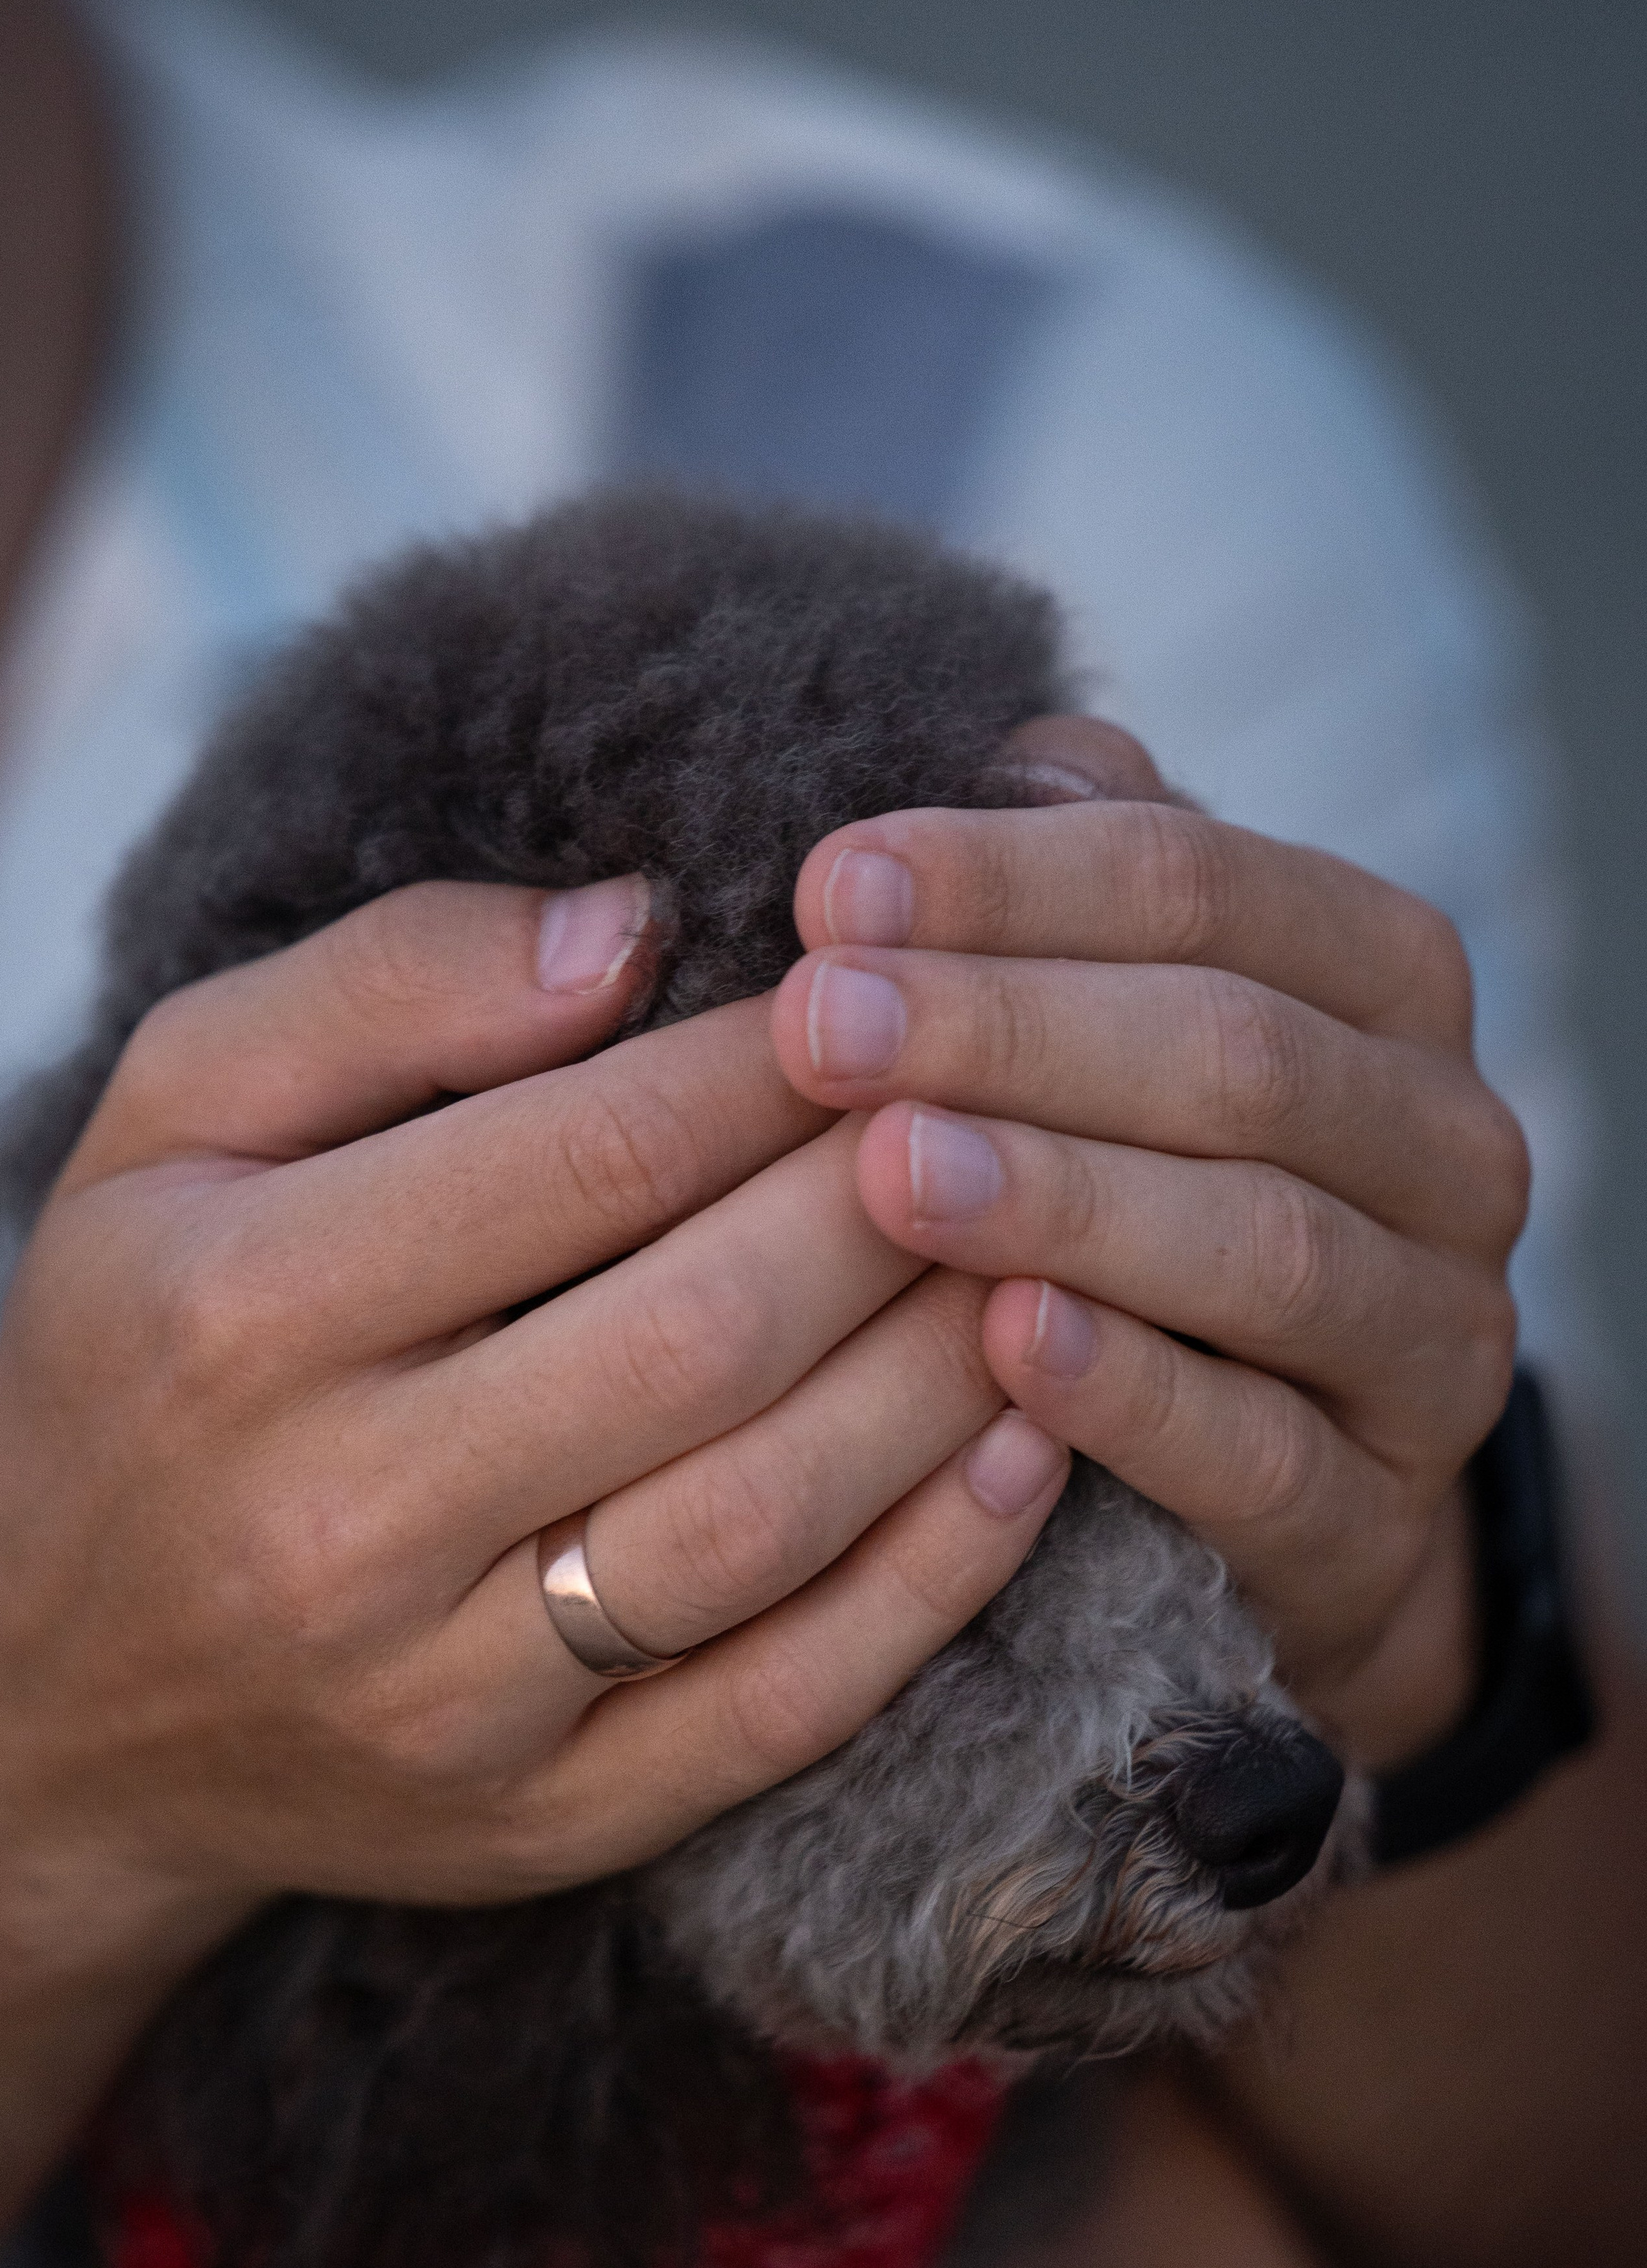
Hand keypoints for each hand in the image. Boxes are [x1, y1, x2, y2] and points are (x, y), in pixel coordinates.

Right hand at [0, 875, 1066, 1957]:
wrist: (49, 1693)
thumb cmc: (138, 1345)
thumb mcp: (173, 1115)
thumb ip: (385, 985)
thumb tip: (632, 924)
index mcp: (244, 1310)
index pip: (592, 1153)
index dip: (783, 1061)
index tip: (888, 987)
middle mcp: (342, 1519)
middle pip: (707, 1332)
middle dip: (891, 1202)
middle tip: (1006, 1104)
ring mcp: (451, 1699)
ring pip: (769, 1521)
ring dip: (943, 1372)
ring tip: (1043, 1252)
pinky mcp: (544, 1823)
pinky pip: (788, 1704)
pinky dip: (935, 1575)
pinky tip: (1022, 1447)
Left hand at [770, 722, 1527, 1763]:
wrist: (1294, 1473)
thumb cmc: (1166, 1196)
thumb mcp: (1139, 1026)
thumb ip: (1094, 892)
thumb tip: (1016, 751)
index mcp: (1386, 984)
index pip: (1206, 886)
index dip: (1010, 880)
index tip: (828, 887)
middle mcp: (1445, 1146)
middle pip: (1236, 1054)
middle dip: (1012, 1031)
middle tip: (822, 1025)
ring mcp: (1434, 1337)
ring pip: (1265, 1246)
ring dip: (1065, 1198)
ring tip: (890, 1172)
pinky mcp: (1382, 1516)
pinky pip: (1266, 1452)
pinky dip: (1135, 1394)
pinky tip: (1006, 1345)